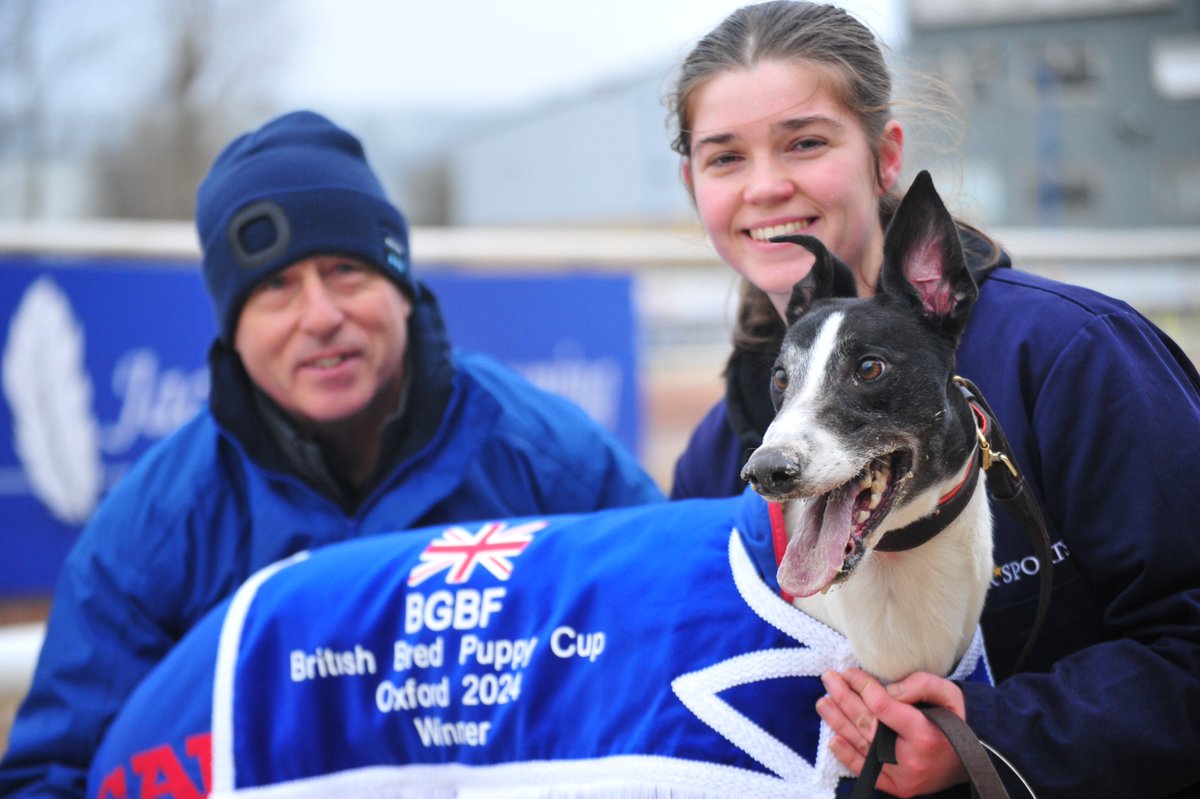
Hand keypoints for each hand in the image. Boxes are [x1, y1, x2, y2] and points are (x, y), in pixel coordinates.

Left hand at [817, 668, 968, 797]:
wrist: (981, 756)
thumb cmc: (963, 720)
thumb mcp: (950, 694)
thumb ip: (920, 684)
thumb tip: (887, 689)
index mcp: (925, 733)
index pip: (881, 706)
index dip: (861, 686)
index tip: (848, 671)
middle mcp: (911, 759)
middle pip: (866, 725)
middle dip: (843, 699)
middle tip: (828, 679)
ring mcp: (904, 778)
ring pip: (861, 746)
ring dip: (838, 723)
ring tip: (824, 702)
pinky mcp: (900, 789)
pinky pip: (867, 773)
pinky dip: (848, 756)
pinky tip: (833, 739)